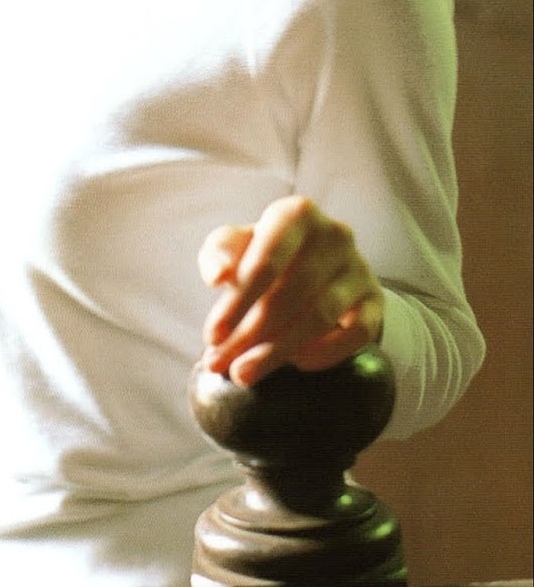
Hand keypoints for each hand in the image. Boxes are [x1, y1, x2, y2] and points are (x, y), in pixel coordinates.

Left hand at [197, 195, 383, 385]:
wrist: (316, 263)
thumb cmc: (266, 253)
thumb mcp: (236, 244)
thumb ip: (220, 252)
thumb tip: (218, 275)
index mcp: (297, 214)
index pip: (266, 262)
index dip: (236, 304)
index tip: (212, 336)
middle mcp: (335, 236)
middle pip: (290, 294)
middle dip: (250, 334)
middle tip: (222, 363)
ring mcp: (359, 268)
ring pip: (320, 317)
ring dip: (278, 351)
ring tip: (245, 372)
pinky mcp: (375, 301)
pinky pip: (356, 334)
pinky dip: (325, 353)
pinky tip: (294, 363)